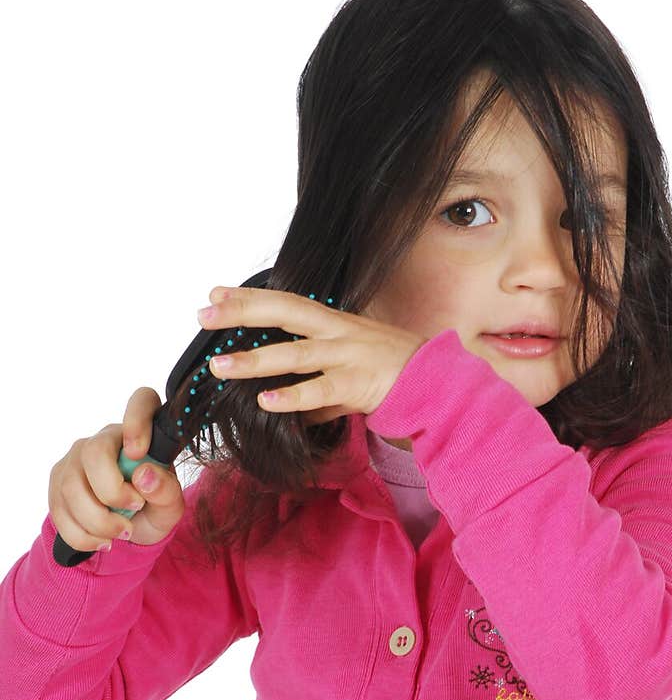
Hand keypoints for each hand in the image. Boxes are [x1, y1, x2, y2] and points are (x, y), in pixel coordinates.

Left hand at [197, 286, 426, 425]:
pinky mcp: (359, 385)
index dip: (250, 298)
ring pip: (295, 355)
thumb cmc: (395, 373)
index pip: (285, 302)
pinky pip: (320, 391)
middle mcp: (339, 333)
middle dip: (243, 312)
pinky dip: (292, 397)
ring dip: (255, 361)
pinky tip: (265, 401)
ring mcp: (349, 357)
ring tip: (220, 366)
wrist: (440, 383)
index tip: (214, 295)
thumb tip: (285, 405)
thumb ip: (316, 386)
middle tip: (204, 315)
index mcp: (335, 324)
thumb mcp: (349, 369)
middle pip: (285, 313)